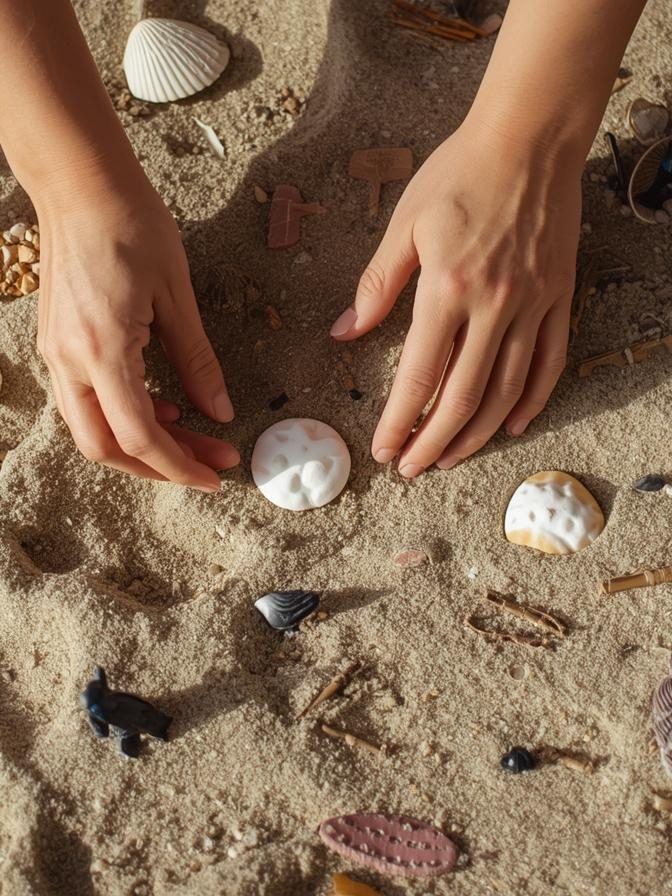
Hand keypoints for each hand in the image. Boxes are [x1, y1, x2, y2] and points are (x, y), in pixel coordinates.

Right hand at [36, 177, 238, 490]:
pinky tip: (161, 405)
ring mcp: (56, 354)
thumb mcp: (177, 295)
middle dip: (159, 465)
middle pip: (106, 447)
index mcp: (102, 348)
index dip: (179, 466)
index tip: (215, 475)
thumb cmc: (133, 226)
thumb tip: (220, 412)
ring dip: (141, 444)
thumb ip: (198, 361)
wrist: (81, 186)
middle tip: (210, 460)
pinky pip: (85, 403)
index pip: (139, 435)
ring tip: (193, 435)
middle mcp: (69, 360)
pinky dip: (122, 417)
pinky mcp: (57, 346)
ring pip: (92, 431)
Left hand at [330, 121, 581, 476]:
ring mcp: (532, 306)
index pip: (419, 375)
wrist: (530, 139)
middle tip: (413, 468)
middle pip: (464, 397)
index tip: (384, 450)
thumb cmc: (460, 174)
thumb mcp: (405, 223)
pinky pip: (550, 363)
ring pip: (508, 391)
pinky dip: (534, 400)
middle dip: (435, 443)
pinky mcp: (559, 299)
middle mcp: (494, 306)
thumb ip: (376, 284)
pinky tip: (515, 426)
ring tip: (453, 459)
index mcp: (447, 288)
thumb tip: (346, 331)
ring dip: (479, 434)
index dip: (400, 421)